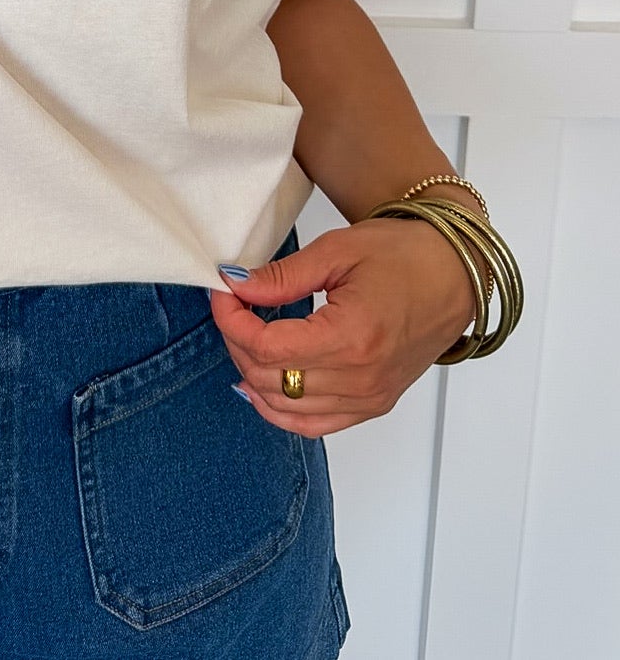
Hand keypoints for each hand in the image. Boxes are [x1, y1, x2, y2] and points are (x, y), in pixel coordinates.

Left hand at [210, 217, 478, 435]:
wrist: (454, 274)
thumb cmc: (404, 255)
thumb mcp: (337, 251)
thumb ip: (283, 277)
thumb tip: (235, 286)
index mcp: (353, 338)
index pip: (268, 348)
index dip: (232, 322)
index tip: (223, 293)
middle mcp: (362, 379)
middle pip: (270, 380)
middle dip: (237, 343)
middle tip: (232, 307)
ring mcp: (370, 398)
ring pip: (286, 409)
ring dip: (253, 375)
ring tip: (244, 337)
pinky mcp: (374, 404)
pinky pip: (315, 425)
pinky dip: (281, 408)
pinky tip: (263, 382)